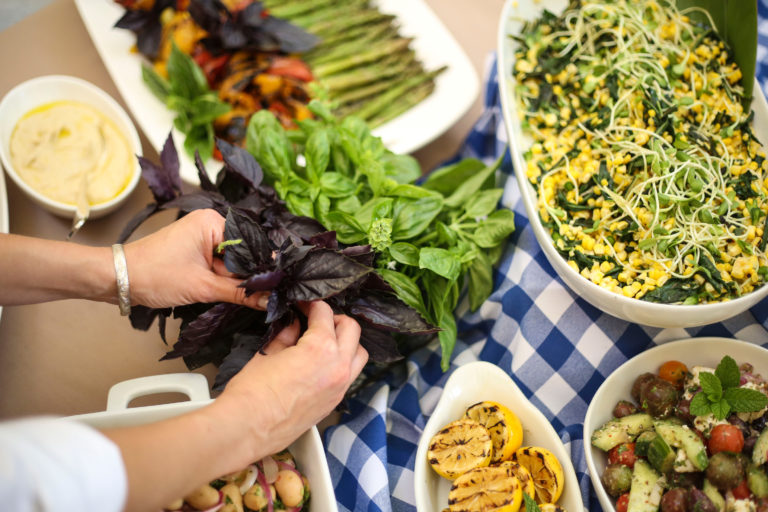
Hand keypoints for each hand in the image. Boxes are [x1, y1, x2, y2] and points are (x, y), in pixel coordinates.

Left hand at [124, 209, 267, 309]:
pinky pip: (218, 266)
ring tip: (240, 298)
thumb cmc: (155, 275)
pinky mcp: (194, 252)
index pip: (250, 244)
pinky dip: (221, 281)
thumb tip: (270, 300)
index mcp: (213, 222)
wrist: (119, 280)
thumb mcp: (203, 287)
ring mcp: (201, 239)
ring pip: (230, 263)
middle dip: (245, 277)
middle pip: (241, 254)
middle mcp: (209, 225)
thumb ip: (240, 293)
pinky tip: (225, 293)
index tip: (273, 288)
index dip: (260, 267)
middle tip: (260, 298)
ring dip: (232, 281)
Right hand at [217, 301, 367, 459]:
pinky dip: (343, 363)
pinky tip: (323, 363)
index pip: (325, 313)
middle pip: (352, 329)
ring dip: (347, 342)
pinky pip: (350, 375)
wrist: (247, 429)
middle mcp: (338, 366)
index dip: (311, 304)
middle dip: (335, 319)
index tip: (302, 304)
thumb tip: (295, 325)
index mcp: (321, 348)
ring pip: (359, 354)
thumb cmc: (252, 392)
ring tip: (325, 341)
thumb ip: (287, 335)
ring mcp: (340, 387)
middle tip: (316, 320)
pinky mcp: (334, 403)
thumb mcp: (268, 353)